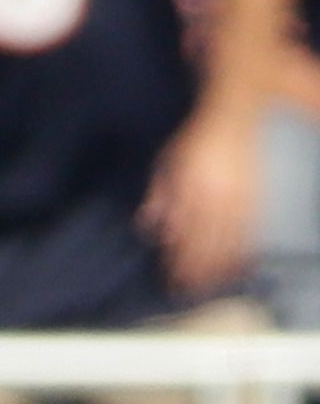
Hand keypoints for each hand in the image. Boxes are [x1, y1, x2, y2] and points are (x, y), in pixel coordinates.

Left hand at [141, 106, 257, 297]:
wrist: (235, 110)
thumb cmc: (196, 140)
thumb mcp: (168, 162)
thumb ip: (158, 194)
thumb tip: (148, 227)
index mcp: (191, 188)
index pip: (183, 234)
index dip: (179, 261)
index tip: (172, 281)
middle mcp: (215, 194)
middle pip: (205, 243)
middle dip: (197, 271)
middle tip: (189, 293)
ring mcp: (238, 193)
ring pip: (229, 239)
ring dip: (219, 267)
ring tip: (212, 288)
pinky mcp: (255, 190)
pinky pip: (251, 227)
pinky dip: (245, 250)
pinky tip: (241, 267)